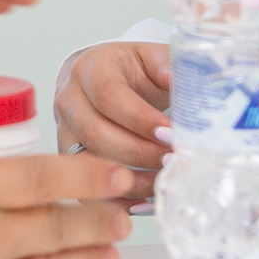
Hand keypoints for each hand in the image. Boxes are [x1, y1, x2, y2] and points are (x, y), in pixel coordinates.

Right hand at [53, 41, 170, 196]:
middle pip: (96, 132)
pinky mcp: (66, 157)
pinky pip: (84, 185)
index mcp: (91, 67)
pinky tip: (142, 201)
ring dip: (129, 178)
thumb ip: (171, 68)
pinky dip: (114, 198)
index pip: (110, 95)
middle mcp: (69, 98)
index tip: (171, 135)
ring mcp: (64, 130)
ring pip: (88, 162)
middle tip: (172, 162)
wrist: (102, 79)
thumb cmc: (132, 71)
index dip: (140, 119)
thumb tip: (193, 86)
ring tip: (163, 182)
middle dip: (139, 153)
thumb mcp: (153, 58)